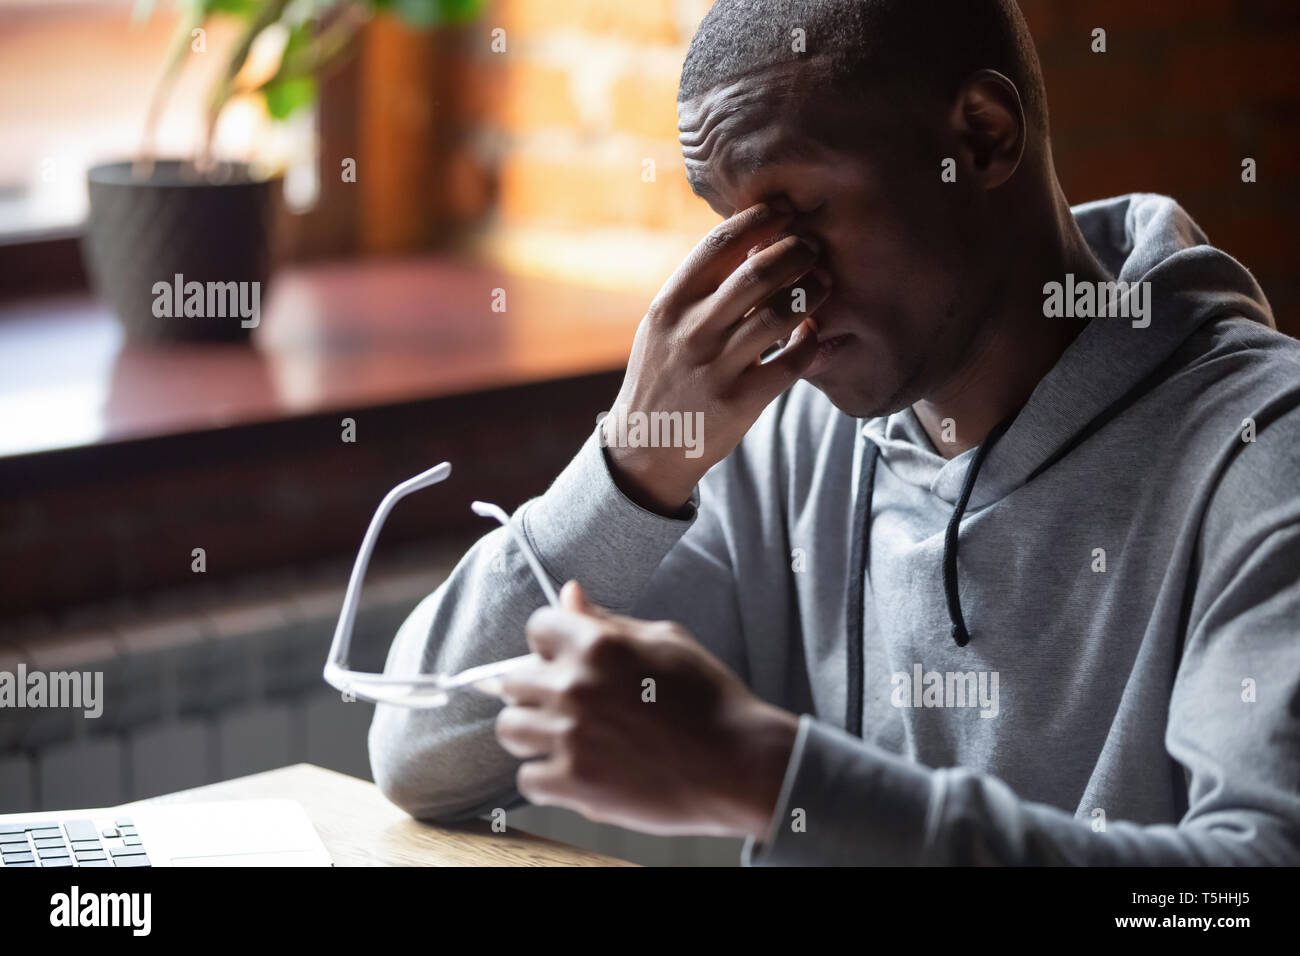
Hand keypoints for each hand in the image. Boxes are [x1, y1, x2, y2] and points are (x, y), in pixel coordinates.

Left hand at [494, 581, 799, 838]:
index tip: (566, 661)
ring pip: (510, 729)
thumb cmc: (710, 698)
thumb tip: (569, 593)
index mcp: (596, 645)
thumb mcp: (666, 640)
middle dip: (538, 689)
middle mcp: (575, 687)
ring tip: (567, 738)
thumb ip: (608, 620)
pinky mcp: (574, 784)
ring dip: (534, 732)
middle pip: (512, 681)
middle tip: (570, 705)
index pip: (537, 628)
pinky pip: (527, 778)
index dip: (552, 644)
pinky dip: (548, 777)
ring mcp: (571, 737)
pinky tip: (576, 771)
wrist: (739, 764)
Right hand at [603, 199, 831, 513]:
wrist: (647, 447)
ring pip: (780, 314)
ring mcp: (715, 368)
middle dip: (795, 252)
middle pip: (757, 274)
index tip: (784, 210)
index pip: (717, 245)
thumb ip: (698, 289)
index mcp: (669, 306)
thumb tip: (750, 240)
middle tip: (813, 247)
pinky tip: (815, 332)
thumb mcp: (663, 326)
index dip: (757, 219)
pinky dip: (812, 340)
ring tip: (823, 283)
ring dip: (812, 292)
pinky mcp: (740, 402)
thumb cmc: (664, 374)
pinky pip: (792, 361)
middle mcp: (690, 333)